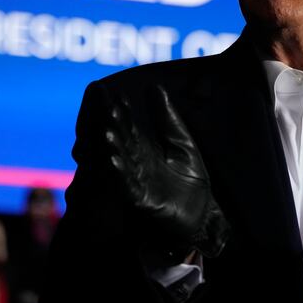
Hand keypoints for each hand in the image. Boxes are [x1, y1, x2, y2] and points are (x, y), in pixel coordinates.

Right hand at [103, 84, 229, 262]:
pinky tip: (114, 160)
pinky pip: (128, 186)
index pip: (128, 125)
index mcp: (144, 149)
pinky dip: (120, 173)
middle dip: (110, 122)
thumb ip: (168, 119)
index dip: (119, 109)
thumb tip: (154, 87)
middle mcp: (135, 164)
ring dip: (112, 147)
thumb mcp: (182, 144)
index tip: (105, 89)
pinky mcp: (142, 200)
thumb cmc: (191, 181)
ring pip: (120, 162)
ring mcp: (136, 182)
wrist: (203, 215)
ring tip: (105, 130)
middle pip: (120, 140)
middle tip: (99, 101)